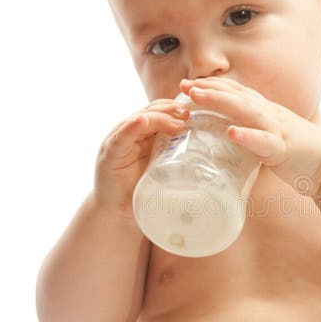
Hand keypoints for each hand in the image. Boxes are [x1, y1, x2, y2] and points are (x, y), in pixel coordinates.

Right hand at [94, 98, 188, 217]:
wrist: (118, 212)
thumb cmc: (142, 191)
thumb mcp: (164, 171)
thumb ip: (178, 159)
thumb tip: (211, 155)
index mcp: (144, 135)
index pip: (159, 112)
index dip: (174, 109)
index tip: (193, 113)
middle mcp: (130, 133)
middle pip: (150, 111)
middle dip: (170, 111)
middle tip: (188, 115)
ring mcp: (118, 141)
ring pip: (138, 119)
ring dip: (158, 118)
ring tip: (176, 122)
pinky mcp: (109, 153)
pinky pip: (121, 136)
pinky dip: (131, 127)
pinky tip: (141, 121)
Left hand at [179, 77, 320, 197]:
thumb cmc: (300, 153)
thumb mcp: (272, 137)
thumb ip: (253, 133)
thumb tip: (230, 137)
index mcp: (266, 112)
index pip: (236, 93)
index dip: (213, 87)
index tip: (187, 85)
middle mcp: (270, 115)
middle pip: (236, 96)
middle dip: (209, 89)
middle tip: (184, 86)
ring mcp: (277, 129)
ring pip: (246, 111)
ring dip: (221, 102)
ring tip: (198, 97)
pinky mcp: (284, 149)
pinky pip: (264, 141)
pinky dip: (248, 136)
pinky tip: (231, 132)